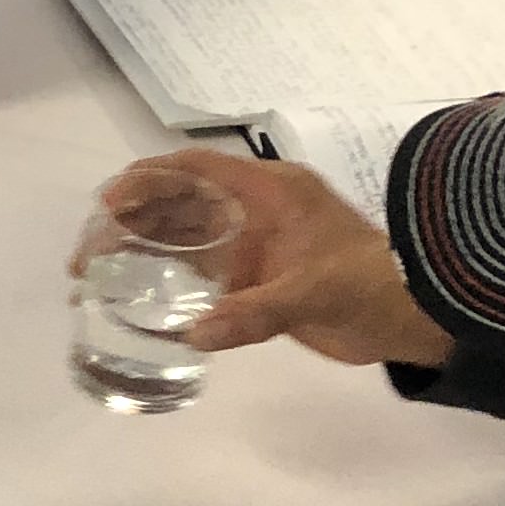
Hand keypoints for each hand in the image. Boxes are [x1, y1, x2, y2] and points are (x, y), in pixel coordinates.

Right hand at [86, 147, 450, 368]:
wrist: (416, 317)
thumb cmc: (373, 287)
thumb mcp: (316, 294)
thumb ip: (256, 313)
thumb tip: (195, 335)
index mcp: (271, 192)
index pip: (197, 170)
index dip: (149, 179)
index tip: (108, 203)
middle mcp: (254, 211)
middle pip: (179, 202)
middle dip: (129, 220)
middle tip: (88, 252)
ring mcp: (254, 245)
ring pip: (183, 237)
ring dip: (140, 250)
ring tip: (94, 275)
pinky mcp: (256, 279)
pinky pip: (200, 273)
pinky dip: (166, 283)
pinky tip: (136, 302)